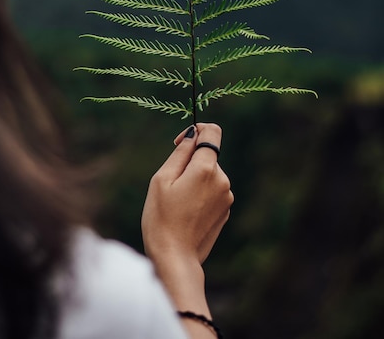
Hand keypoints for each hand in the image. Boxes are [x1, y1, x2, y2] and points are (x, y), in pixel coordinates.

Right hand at [142, 122, 233, 267]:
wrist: (174, 258)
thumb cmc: (161, 217)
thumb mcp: (162, 179)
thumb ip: (180, 153)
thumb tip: (193, 135)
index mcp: (206, 168)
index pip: (212, 131)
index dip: (196, 130)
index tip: (180, 142)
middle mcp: (223, 180)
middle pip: (207, 156)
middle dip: (190, 162)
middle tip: (170, 184)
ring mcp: (227, 198)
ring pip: (209, 175)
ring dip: (194, 180)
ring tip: (177, 202)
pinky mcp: (226, 212)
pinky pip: (212, 192)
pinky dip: (200, 194)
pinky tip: (186, 212)